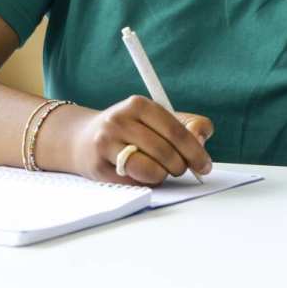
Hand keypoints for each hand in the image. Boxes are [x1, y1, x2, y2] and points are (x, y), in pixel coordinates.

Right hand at [71, 95, 213, 186]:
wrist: (83, 139)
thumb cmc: (129, 130)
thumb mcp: (156, 119)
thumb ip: (186, 124)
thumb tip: (202, 138)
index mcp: (138, 104)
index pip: (175, 131)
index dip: (194, 151)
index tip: (204, 165)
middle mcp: (120, 120)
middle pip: (165, 151)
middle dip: (180, 166)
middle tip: (182, 169)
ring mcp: (106, 143)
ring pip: (151, 169)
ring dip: (163, 176)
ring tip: (162, 171)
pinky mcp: (98, 166)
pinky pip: (134, 183)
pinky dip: (145, 183)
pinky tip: (142, 174)